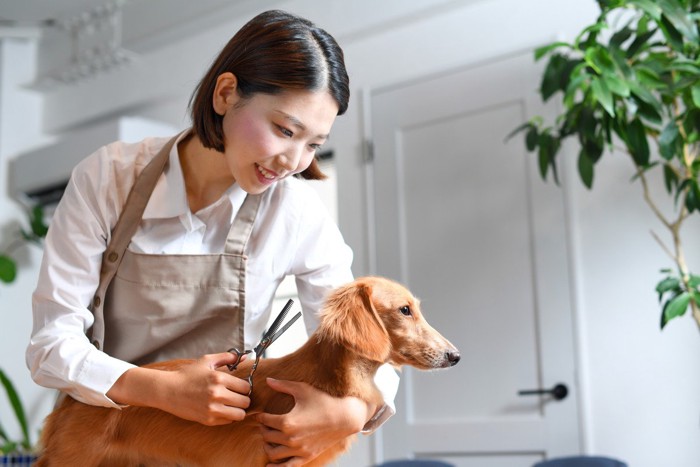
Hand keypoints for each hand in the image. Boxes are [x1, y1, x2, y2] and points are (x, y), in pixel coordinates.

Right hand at [108, 352, 250, 425]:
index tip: (239, 387)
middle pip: (245, 401)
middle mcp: (217, 394)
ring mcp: (213, 409)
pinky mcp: (208, 420)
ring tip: (231, 405)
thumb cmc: (187, 375)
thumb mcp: (206, 361)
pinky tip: (221, 409)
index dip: (245, 387)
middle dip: (243, 398)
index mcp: (219, 378)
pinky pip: (228, 421)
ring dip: (238, 410)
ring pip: (240, 414)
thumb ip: (227, 357)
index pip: (246, 387)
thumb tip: (245, 357)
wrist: (168, 390)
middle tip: (236, 396)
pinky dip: (228, 417)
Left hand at [255, 378, 373, 465]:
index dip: (261, 416)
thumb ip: (283, 385)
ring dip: (268, 445)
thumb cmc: (323, 402)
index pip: (265, 421)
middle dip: (264, 429)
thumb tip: (267, 380)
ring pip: (272, 453)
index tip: (261, 414)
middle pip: (267, 436)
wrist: (344, 417)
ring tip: (270, 439)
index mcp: (287, 421)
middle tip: (266, 424)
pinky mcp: (306, 457)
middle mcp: (291, 438)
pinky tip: (269, 464)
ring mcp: (298, 450)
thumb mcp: (302, 390)